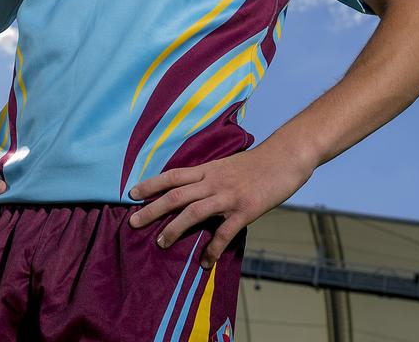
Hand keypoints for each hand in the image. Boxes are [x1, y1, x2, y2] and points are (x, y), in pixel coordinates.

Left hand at [126, 143, 312, 267]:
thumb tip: (195, 189)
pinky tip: (206, 262)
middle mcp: (214, 181)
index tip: (131, 194)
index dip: (151, 184)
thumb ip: (212, 176)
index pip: (173, 176)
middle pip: (176, 195)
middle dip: (152, 209)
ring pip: (193, 213)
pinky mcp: (245, 210)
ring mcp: (228, 196)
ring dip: (174, 229)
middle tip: (133, 223)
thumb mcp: (229, 163)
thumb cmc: (259, 162)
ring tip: (160, 243)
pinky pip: (224, 233)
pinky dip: (213, 249)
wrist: (286, 157)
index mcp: (209, 169)